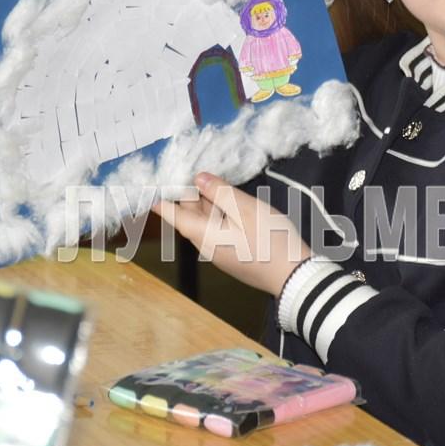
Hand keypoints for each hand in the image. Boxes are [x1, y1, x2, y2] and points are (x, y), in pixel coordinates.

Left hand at [152, 172, 310, 295]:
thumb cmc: (270, 240)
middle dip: (188, 193)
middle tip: (189, 169)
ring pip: (205, 222)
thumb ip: (220, 192)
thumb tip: (198, 179)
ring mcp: (221, 252)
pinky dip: (219, 213)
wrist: (295, 276)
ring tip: (211, 180)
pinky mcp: (235, 254)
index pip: (171, 213)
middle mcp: (206, 245)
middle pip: (189, 216)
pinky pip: (219, 229)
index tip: (149, 181)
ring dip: (206, 202)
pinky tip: (231, 202)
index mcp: (203, 234)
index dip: (159, 196)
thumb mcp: (246, 209)